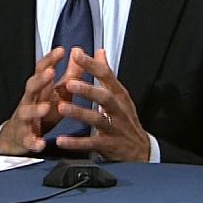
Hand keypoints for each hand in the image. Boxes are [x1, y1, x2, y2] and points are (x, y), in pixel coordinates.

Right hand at [0, 47, 64, 154]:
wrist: (17, 136)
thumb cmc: (42, 111)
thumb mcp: (59, 93)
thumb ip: (70, 75)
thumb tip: (79, 54)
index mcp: (39, 89)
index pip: (42, 71)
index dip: (50, 60)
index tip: (61, 50)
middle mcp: (29, 101)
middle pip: (31, 88)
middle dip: (40, 80)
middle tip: (50, 73)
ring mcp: (25, 119)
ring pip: (27, 112)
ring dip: (36, 110)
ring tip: (46, 107)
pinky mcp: (24, 138)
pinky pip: (28, 139)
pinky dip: (34, 141)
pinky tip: (41, 142)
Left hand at [53, 48, 150, 162]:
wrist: (140, 150)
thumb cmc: (125, 120)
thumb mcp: (119, 96)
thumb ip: (107, 75)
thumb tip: (100, 52)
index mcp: (119, 95)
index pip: (106, 76)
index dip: (91, 64)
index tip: (76, 53)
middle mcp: (118, 110)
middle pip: (104, 97)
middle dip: (87, 89)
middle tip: (70, 82)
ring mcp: (114, 128)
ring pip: (97, 120)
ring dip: (79, 113)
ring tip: (62, 108)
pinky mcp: (108, 146)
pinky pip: (91, 144)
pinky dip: (76, 143)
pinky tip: (61, 140)